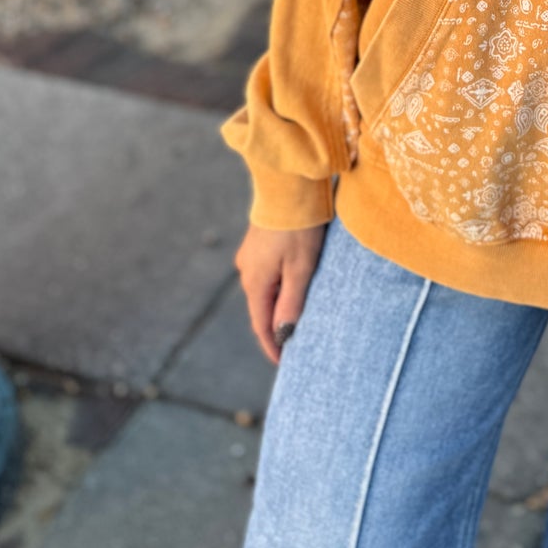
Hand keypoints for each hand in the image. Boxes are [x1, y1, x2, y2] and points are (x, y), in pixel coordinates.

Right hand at [234, 221, 328, 365]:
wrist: (289, 184)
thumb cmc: (300, 226)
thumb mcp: (301, 267)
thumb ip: (291, 302)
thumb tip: (282, 335)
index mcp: (255, 281)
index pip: (261, 324)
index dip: (273, 345)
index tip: (285, 363)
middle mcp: (247, 270)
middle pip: (261, 308)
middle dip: (275, 328)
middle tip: (293, 347)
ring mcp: (250, 255)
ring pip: (264, 290)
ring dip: (277, 306)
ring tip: (294, 320)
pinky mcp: (258, 243)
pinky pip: (266, 274)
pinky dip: (277, 287)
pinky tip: (290, 288)